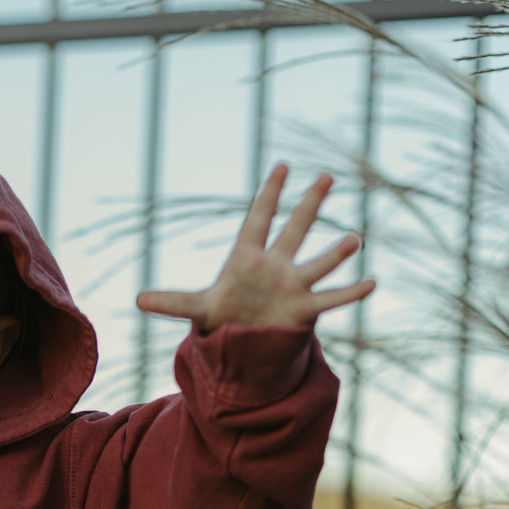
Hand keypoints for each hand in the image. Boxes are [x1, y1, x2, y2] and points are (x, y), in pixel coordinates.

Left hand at [137, 166, 373, 331]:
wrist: (242, 341)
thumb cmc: (222, 316)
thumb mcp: (196, 309)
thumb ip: (171, 302)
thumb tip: (137, 300)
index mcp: (248, 258)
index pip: (259, 220)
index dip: (268, 195)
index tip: (282, 167)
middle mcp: (275, 266)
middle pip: (294, 230)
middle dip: (308, 205)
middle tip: (326, 176)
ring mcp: (292, 286)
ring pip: (317, 263)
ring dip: (335, 252)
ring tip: (353, 239)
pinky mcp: (304, 310)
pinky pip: (331, 299)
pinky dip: (351, 292)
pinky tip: (372, 282)